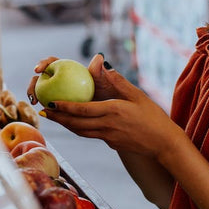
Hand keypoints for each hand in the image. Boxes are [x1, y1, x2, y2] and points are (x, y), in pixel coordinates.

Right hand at [27, 54, 120, 105]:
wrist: (115, 112)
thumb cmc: (113, 95)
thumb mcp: (109, 84)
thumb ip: (101, 72)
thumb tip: (99, 56)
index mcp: (72, 70)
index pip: (54, 62)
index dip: (43, 63)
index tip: (38, 70)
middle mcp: (64, 80)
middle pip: (44, 77)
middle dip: (34, 83)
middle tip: (33, 93)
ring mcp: (62, 93)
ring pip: (44, 92)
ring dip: (36, 96)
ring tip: (36, 104)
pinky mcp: (62, 107)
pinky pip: (52, 107)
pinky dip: (46, 108)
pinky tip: (45, 113)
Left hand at [39, 64, 180, 158]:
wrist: (163, 144)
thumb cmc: (154, 117)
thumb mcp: (138, 95)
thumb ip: (118, 81)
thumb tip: (101, 64)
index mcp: (113, 112)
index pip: (82, 110)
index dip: (64, 107)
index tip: (51, 103)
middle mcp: (107, 126)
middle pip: (76, 124)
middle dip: (58, 118)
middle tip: (44, 112)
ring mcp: (108, 138)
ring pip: (81, 132)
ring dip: (66, 125)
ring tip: (54, 119)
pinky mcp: (111, 144)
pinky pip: (91, 135)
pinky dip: (79, 129)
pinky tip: (74, 125)